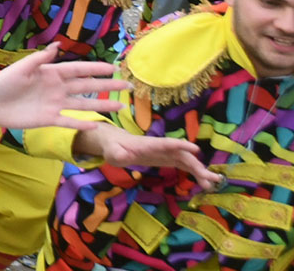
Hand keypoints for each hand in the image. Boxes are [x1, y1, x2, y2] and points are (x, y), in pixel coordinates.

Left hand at [0, 46, 127, 129]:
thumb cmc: (4, 82)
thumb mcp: (21, 68)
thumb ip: (40, 58)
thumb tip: (58, 45)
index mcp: (51, 73)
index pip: (78, 70)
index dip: (96, 69)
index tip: (114, 68)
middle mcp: (57, 88)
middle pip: (87, 87)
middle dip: (107, 86)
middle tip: (128, 86)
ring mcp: (55, 104)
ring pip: (83, 105)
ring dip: (101, 105)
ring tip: (121, 105)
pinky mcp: (49, 119)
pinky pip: (69, 122)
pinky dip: (81, 124)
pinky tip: (97, 124)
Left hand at [71, 127, 219, 190]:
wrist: (116, 144)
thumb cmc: (113, 147)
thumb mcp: (112, 152)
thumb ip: (117, 154)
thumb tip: (122, 156)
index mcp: (148, 145)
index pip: (166, 144)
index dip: (180, 146)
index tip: (195, 149)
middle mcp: (161, 148)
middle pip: (182, 156)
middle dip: (197, 166)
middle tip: (212, 179)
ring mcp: (166, 154)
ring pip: (186, 161)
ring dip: (200, 171)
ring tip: (214, 183)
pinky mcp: (167, 159)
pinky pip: (183, 166)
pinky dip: (194, 172)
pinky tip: (204, 182)